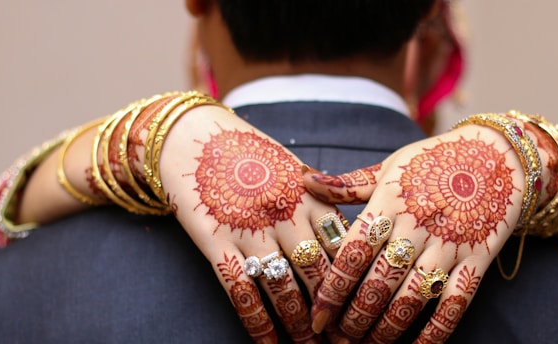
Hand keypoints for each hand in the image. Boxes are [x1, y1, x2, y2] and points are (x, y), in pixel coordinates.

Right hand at [157, 105, 339, 342]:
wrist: (192, 135)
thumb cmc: (248, 152)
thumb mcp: (292, 167)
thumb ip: (321, 198)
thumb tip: (351, 232)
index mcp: (308, 195)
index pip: (342, 246)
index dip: (355, 280)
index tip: (365, 306)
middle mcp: (284, 213)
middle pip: (317, 272)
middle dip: (333, 310)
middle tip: (345, 338)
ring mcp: (249, 228)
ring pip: (282, 286)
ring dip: (298, 323)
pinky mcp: (215, 240)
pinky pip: (240, 290)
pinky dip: (257, 322)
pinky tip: (268, 343)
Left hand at [304, 122, 543, 342]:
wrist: (500, 154)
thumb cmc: (435, 159)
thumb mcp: (391, 166)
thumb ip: (350, 183)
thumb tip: (307, 181)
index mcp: (391, 201)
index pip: (355, 251)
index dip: (334, 287)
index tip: (318, 313)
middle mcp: (419, 225)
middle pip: (380, 281)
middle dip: (355, 315)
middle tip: (338, 336)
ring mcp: (450, 244)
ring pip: (413, 297)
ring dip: (387, 327)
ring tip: (367, 343)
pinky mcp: (478, 258)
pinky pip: (456, 302)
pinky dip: (437, 331)